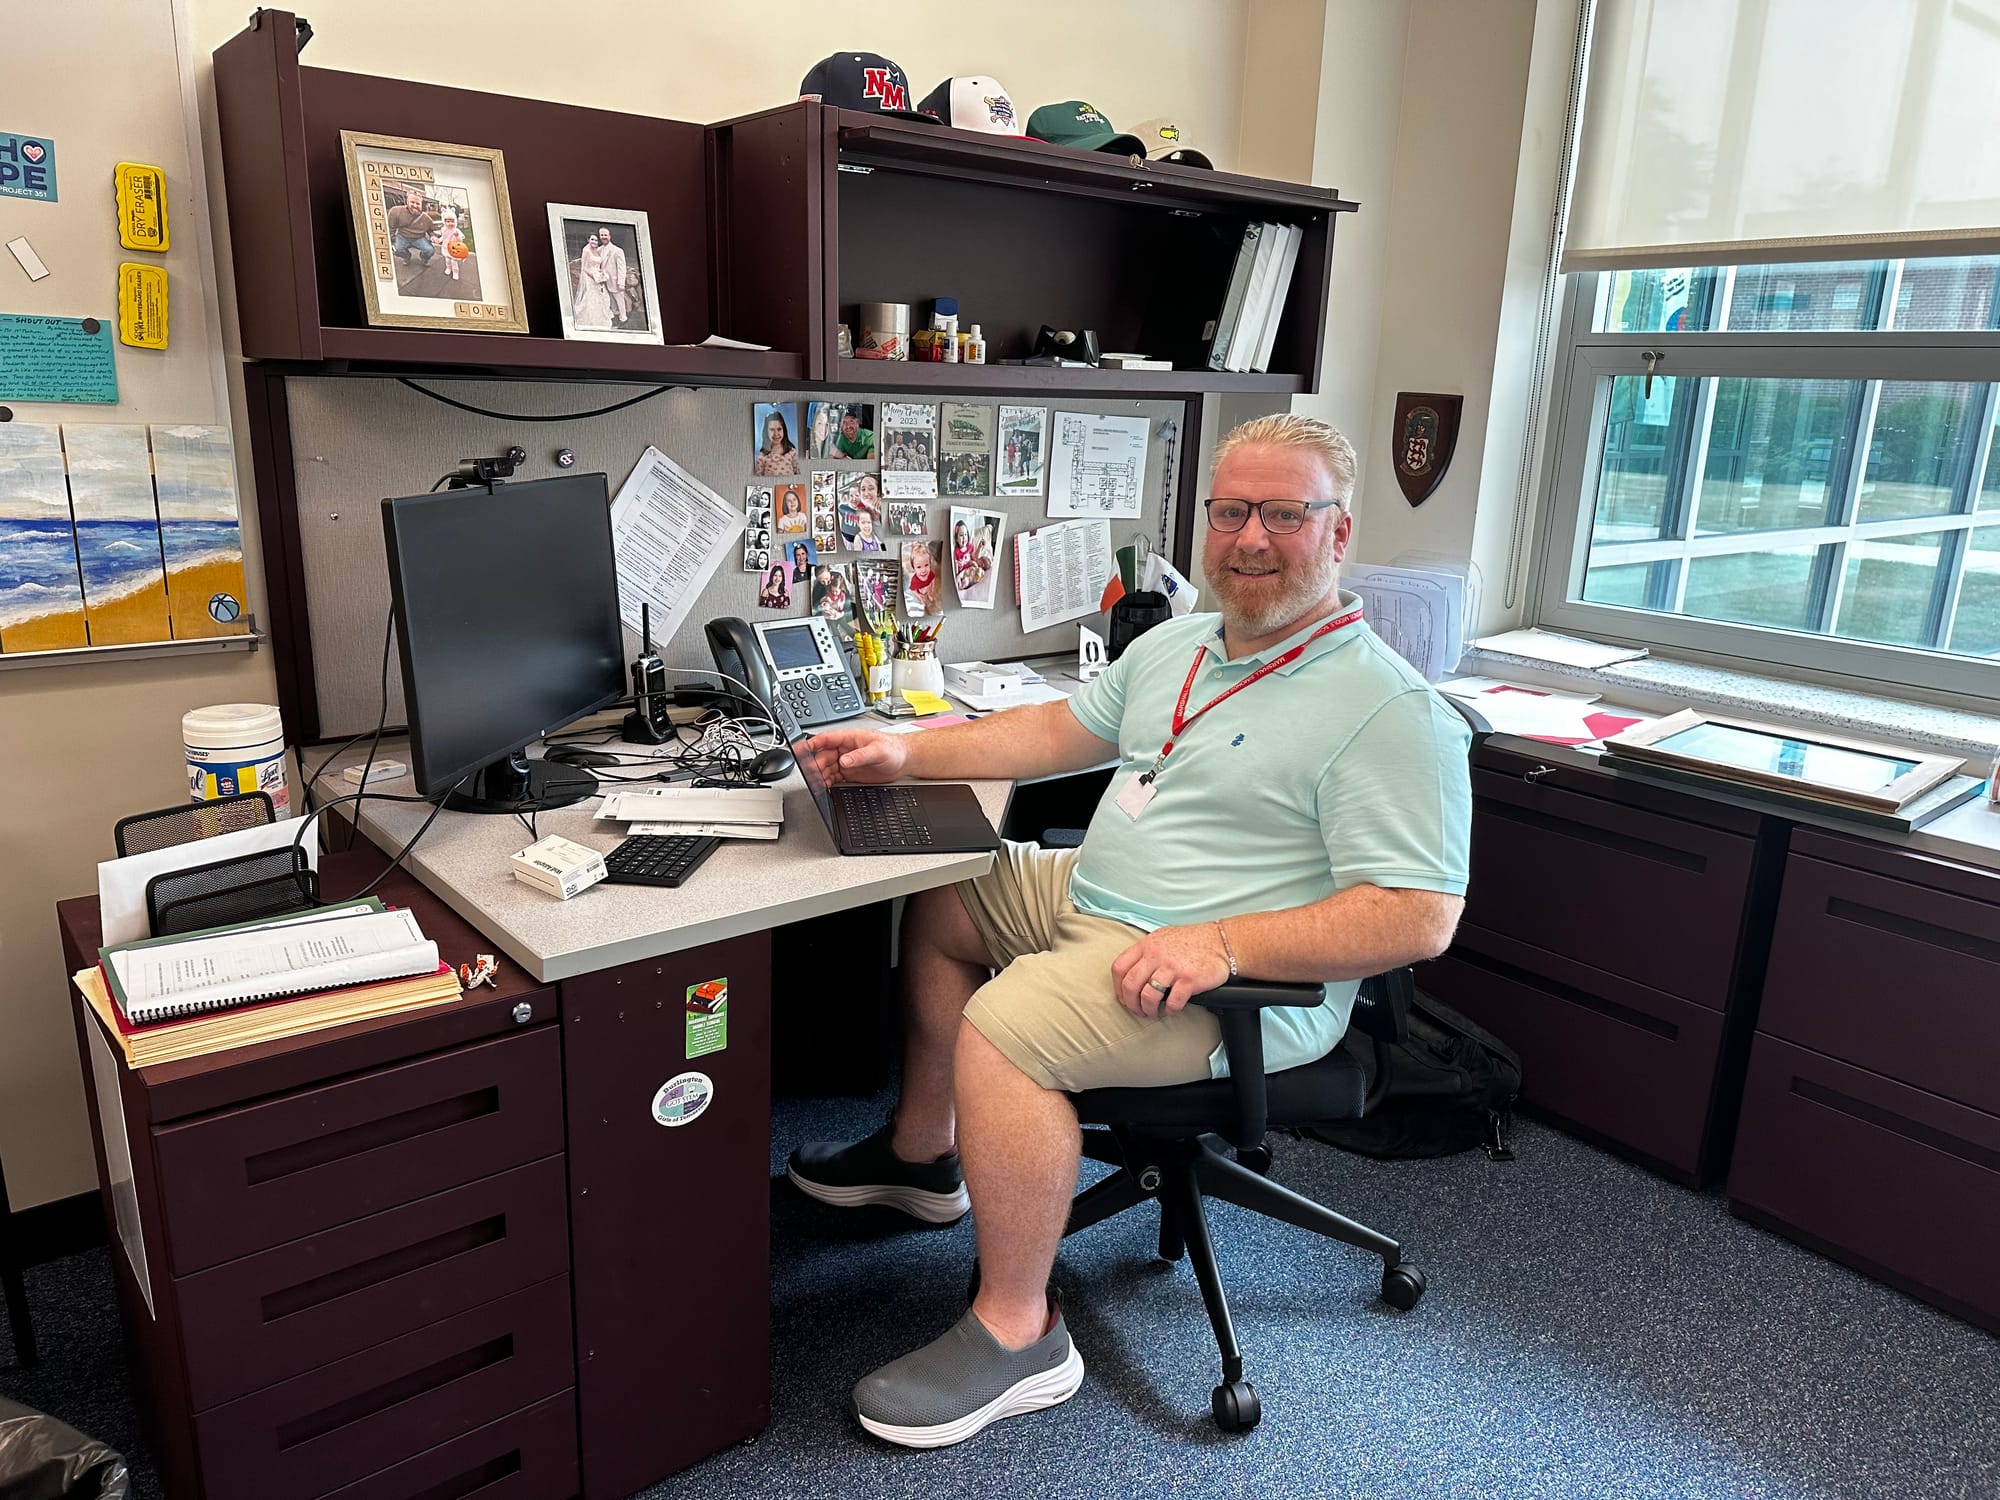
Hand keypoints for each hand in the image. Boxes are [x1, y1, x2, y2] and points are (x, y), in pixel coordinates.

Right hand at [799, 727, 906, 784]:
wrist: (904, 760)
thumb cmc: (894, 749)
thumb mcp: (878, 751)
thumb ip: (860, 755)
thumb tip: (844, 760)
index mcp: (850, 738)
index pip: (826, 739)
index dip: (812, 743)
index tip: (801, 749)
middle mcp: (846, 749)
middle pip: (823, 755)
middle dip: (815, 764)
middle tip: (810, 773)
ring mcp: (847, 761)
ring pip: (826, 767)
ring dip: (820, 774)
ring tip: (815, 782)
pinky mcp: (850, 773)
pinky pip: (833, 776)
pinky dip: (827, 782)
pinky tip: (824, 786)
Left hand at [1110, 925, 1230, 1019]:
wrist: (1221, 941)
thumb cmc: (1193, 941)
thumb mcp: (1163, 938)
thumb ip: (1147, 952)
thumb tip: (1131, 972)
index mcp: (1148, 945)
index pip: (1119, 967)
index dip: (1118, 987)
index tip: (1123, 997)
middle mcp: (1156, 955)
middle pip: (1130, 985)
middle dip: (1131, 1003)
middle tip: (1137, 1010)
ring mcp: (1172, 967)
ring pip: (1148, 996)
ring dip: (1148, 1009)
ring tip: (1153, 1013)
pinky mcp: (1188, 979)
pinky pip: (1172, 1002)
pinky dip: (1170, 1010)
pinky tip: (1172, 1009)